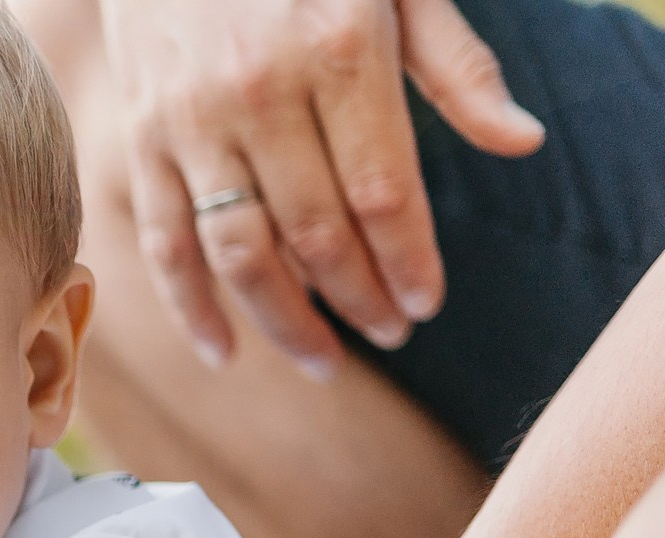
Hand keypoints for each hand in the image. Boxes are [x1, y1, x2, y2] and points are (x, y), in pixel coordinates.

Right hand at [99, 0, 544, 372]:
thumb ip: (457, 64)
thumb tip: (522, 143)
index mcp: (340, 48)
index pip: (383, 192)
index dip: (408, 263)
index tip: (427, 305)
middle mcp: (261, 92)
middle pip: (316, 234)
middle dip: (359, 299)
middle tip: (390, 333)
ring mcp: (192, 120)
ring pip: (240, 252)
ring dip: (283, 322)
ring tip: (322, 361)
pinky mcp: (142, 136)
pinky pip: (166, 240)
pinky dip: (191, 306)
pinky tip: (224, 350)